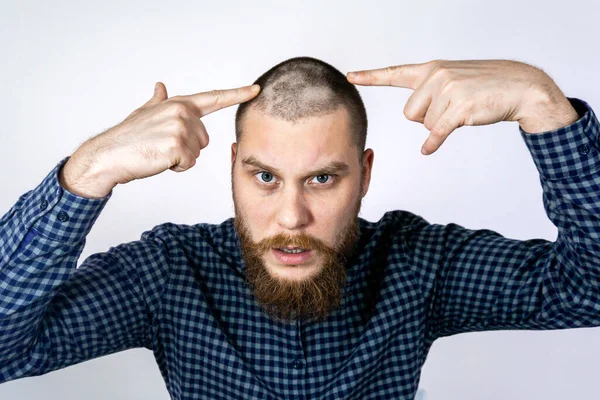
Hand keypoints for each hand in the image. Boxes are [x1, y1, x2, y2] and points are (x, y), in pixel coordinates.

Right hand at [60, 82, 259, 197]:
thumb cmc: (128, 137)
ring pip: (197, 153)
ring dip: (180, 159)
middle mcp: (181, 111)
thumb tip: (160, 86)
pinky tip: (158, 160)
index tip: (256, 89)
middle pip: (204, 139)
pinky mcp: (177, 145)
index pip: (213, 98)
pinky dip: (175, 167)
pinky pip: (188, 164)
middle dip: (187, 148)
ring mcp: (180, 127)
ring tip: (157, 152)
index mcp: (177, 103)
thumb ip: (158, 102)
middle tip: (161, 146)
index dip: (237, 94)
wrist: (108, 154)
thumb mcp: (144, 114)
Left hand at [346, 59, 578, 154]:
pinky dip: (433, 143)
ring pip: (424, 124)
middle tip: (449, 110)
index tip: (351, 76)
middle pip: (409, 113)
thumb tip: (419, 120)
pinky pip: (436, 133)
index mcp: (431, 69)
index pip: (395, 73)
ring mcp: (448, 91)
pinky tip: (429, 149)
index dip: (371, 76)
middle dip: (425, 119)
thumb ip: (431, 92)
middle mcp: (436, 76)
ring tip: (462, 111)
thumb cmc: (485, 85)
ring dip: (440, 126)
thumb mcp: (453, 80)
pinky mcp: (459, 108)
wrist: (520, 86)